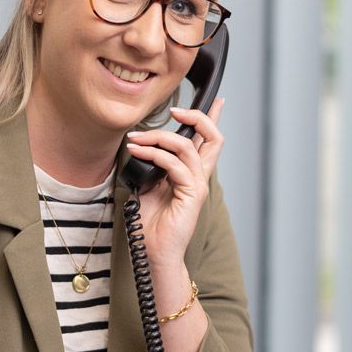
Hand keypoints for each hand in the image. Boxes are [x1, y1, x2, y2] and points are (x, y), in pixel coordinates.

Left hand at [124, 98, 224, 271]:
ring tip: (136, 139)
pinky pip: (175, 165)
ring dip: (159, 137)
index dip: (213, 118)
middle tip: (175, 110)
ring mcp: (197, 185)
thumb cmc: (153, 224)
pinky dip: (156, 154)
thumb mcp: (149, 186)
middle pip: (214, 137)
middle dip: (198, 116)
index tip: (215, 99)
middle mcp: (199, 176)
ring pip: (188, 146)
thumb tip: (141, 147)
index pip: (208, 140)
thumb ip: (153, 166)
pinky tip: (139, 153)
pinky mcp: (191, 194)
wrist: (155, 252)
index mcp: (192, 173)